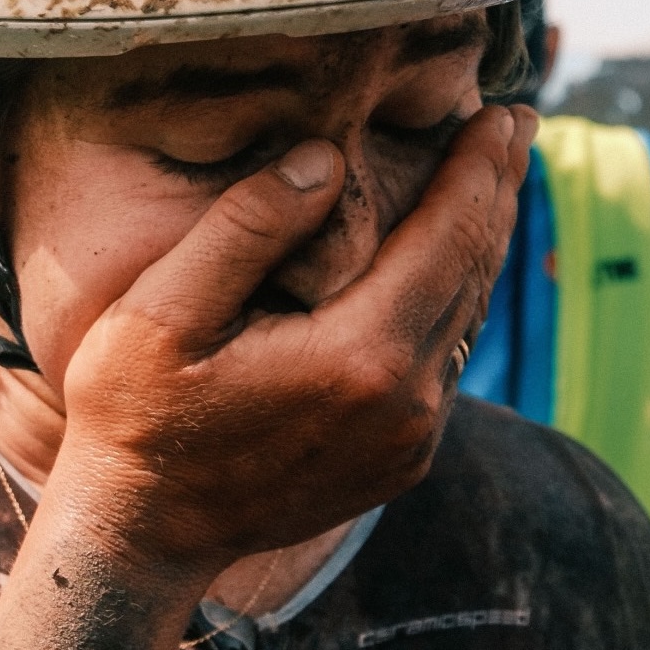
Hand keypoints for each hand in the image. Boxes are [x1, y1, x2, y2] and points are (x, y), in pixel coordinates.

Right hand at [52, 104, 535, 581]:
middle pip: (472, 275)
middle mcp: (405, 404)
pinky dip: (454, 304)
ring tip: (493, 182)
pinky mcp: (397, 464)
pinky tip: (447, 269)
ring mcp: (408, 441)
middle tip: (517, 125)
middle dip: (495, 193)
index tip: (503, 112)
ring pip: (466, 322)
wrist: (139, 536)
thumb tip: (325, 159)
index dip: (478, 169)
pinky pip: (445, 366)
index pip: (447, 239)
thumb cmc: (132, 416)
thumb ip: (247, 226)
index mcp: (359, 356)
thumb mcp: (162, 310)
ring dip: (481, 247)